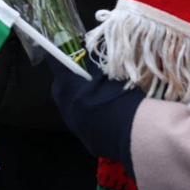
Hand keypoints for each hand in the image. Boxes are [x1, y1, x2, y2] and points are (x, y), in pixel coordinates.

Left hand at [46, 52, 144, 178]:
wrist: (134, 136)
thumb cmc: (120, 100)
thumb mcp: (108, 75)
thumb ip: (94, 63)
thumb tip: (89, 50)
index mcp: (69, 87)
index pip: (56, 64)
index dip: (57, 55)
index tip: (56, 50)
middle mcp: (66, 106)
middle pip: (60, 87)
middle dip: (68, 79)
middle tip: (84, 74)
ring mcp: (73, 124)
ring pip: (69, 104)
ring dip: (77, 97)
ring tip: (96, 95)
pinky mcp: (84, 139)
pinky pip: (80, 120)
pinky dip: (87, 114)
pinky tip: (103, 113)